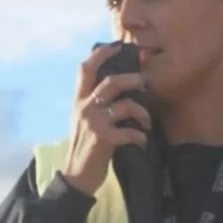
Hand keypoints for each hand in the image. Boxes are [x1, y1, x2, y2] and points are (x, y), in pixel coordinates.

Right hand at [60, 43, 150, 196]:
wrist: (76, 175)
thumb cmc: (84, 146)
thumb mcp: (82, 120)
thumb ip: (92, 103)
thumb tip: (115, 86)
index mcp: (79, 100)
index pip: (86, 68)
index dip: (102, 53)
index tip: (117, 46)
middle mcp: (85, 107)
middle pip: (112, 81)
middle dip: (133, 80)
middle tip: (144, 84)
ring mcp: (94, 122)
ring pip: (126, 105)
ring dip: (143, 113)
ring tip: (147, 122)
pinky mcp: (104, 139)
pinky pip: (131, 132)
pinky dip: (140, 137)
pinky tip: (141, 142)